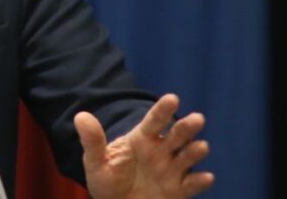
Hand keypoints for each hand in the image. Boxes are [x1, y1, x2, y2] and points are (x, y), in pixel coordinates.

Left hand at [74, 94, 213, 198]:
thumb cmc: (106, 181)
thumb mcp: (95, 162)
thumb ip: (92, 141)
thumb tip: (80, 116)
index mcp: (141, 139)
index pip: (154, 121)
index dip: (163, 110)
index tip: (173, 98)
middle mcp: (160, 151)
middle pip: (176, 135)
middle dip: (187, 127)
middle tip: (198, 118)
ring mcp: (171, 170)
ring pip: (187, 157)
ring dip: (195, 151)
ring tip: (201, 146)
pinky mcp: (178, 190)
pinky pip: (191, 185)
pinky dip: (199, 181)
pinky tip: (206, 177)